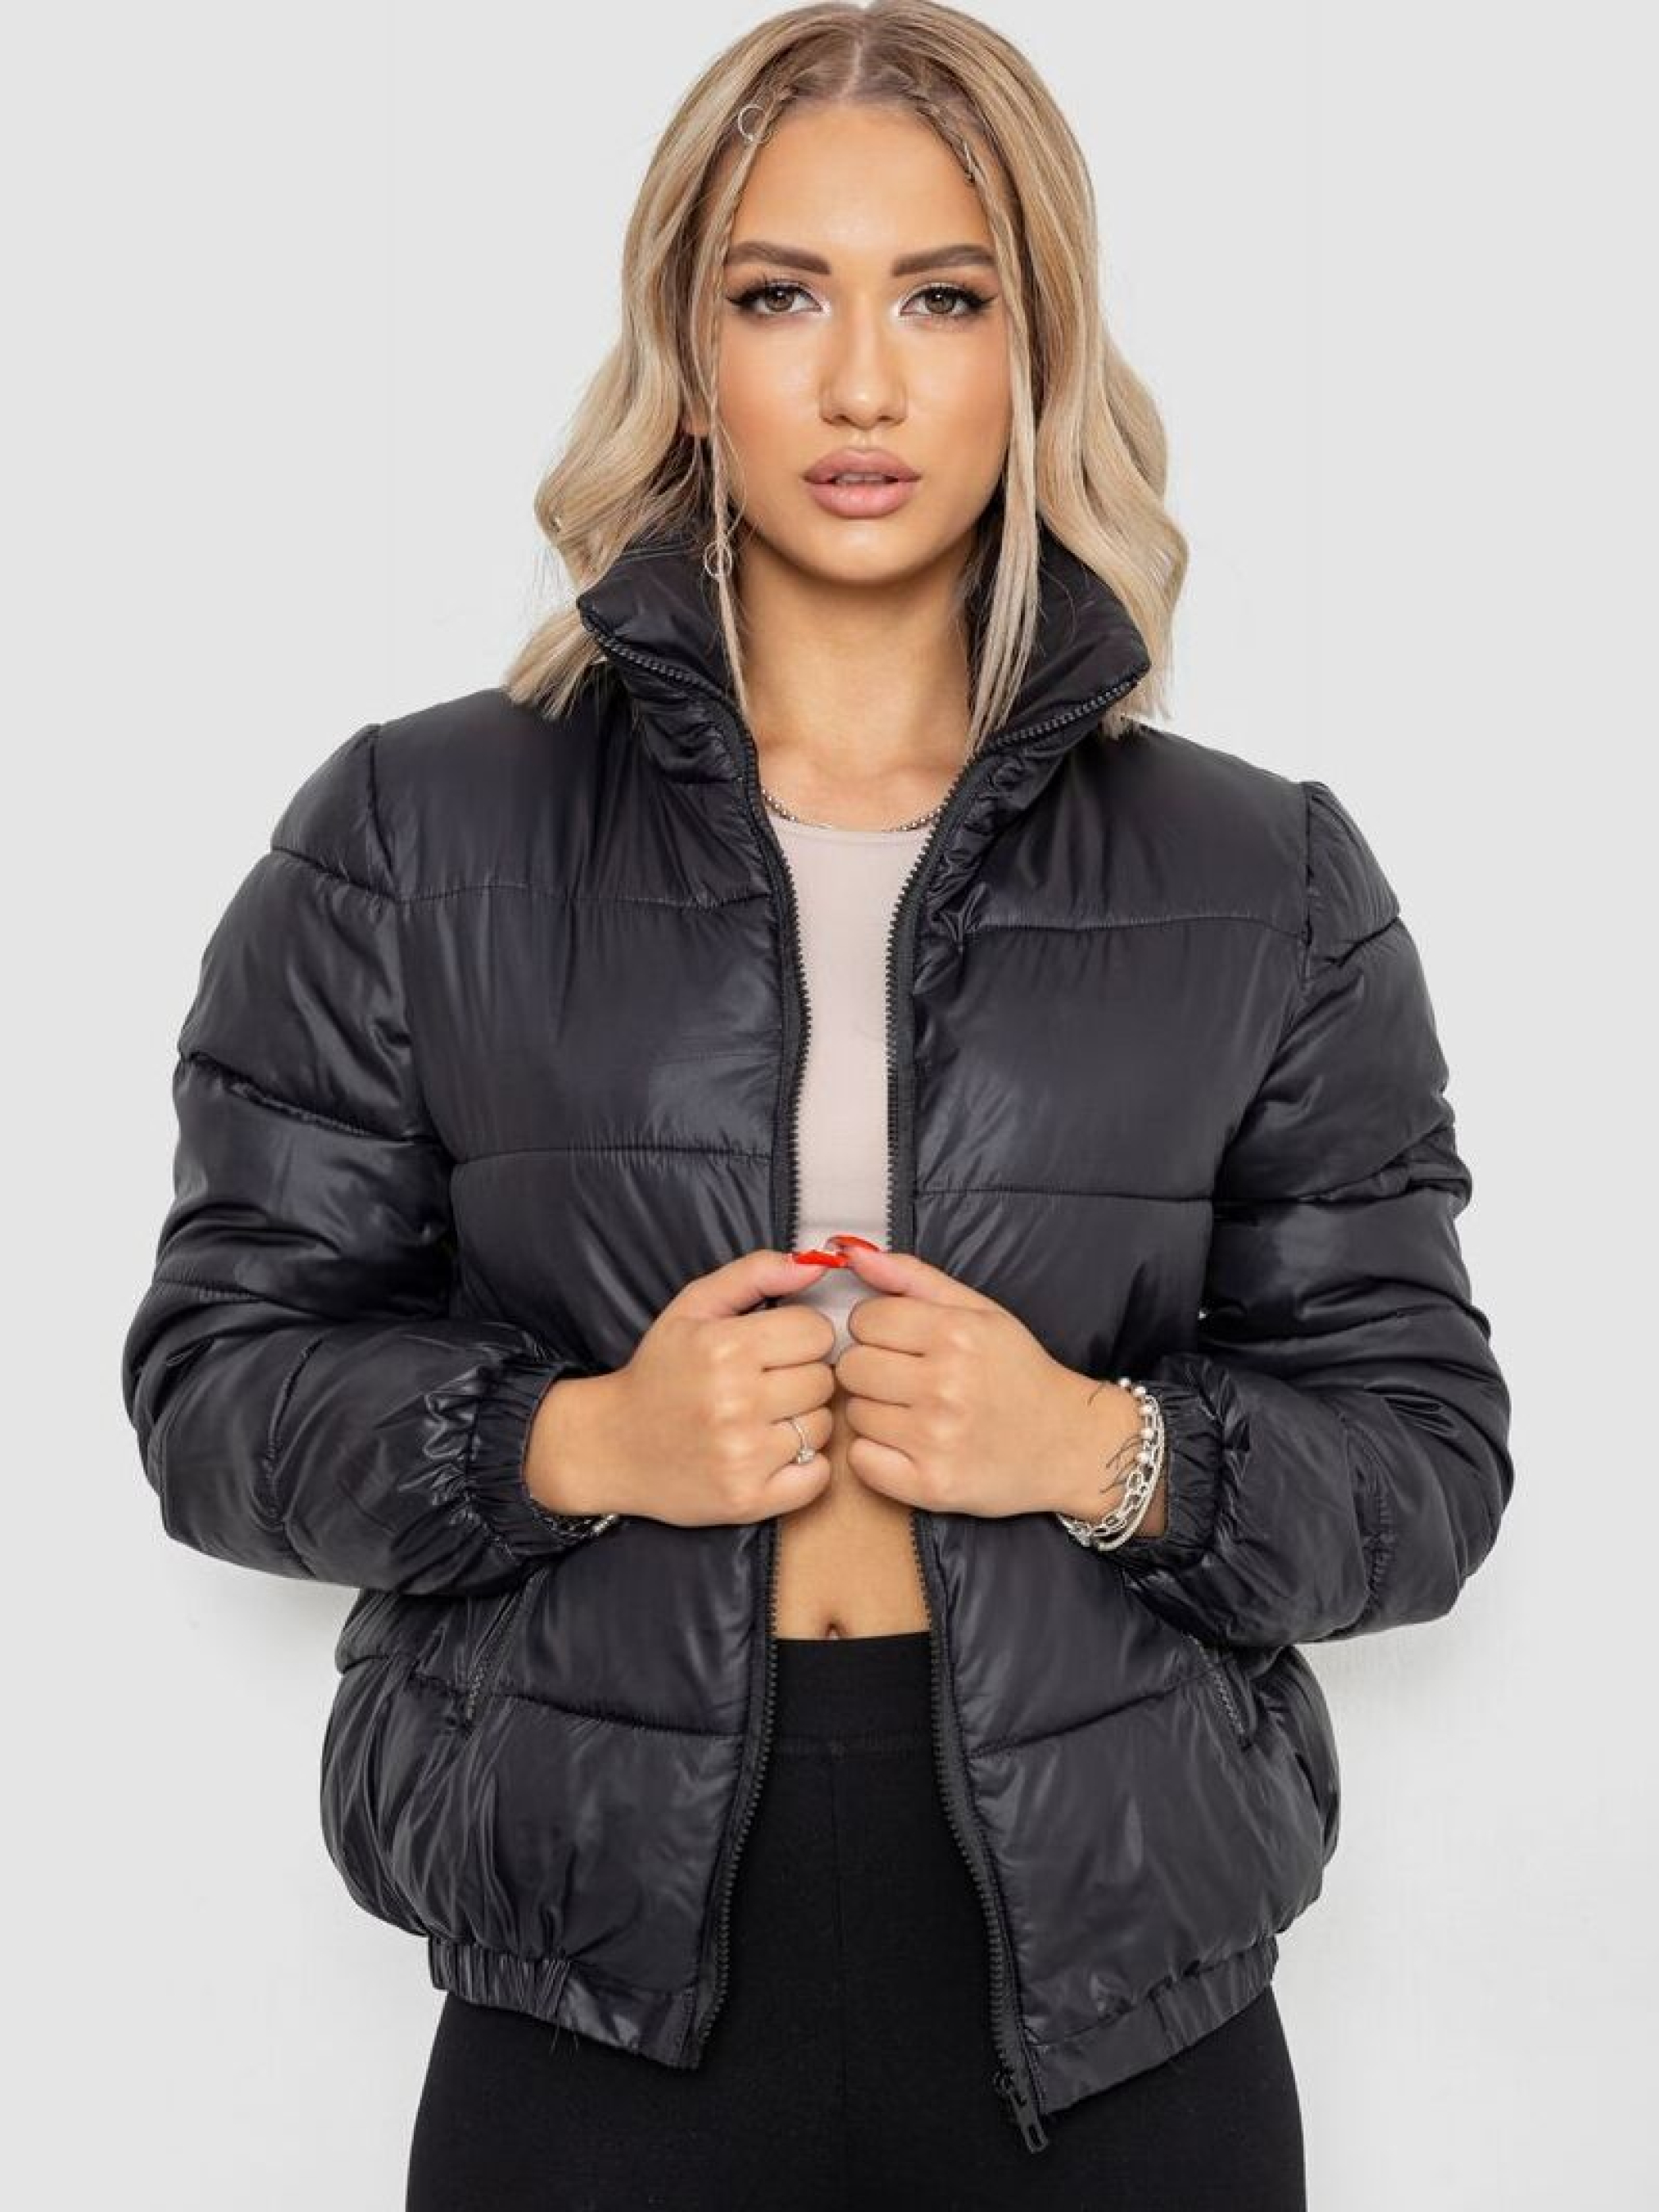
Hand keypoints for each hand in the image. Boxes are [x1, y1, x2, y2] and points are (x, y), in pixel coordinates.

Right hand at [526, 1249, 840, 1526]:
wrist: (612, 1445)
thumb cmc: (660, 1371)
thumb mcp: (693, 1307)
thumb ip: (755, 1274)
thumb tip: (817, 1264)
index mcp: (724, 1348)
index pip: (817, 1333)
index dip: (800, 1337)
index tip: (776, 1348)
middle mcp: (735, 1402)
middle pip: (823, 1380)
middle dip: (800, 1377)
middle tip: (766, 1385)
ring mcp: (742, 1455)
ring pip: (823, 1426)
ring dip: (802, 1421)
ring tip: (764, 1418)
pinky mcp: (748, 1499)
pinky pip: (817, 1476)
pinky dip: (805, 1466)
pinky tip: (772, 1453)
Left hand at [831, 1241, 1162, 1526]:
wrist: (1068, 1444)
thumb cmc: (1019, 1374)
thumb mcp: (980, 1312)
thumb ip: (914, 1278)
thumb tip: (855, 1255)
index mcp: (957, 1334)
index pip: (864, 1320)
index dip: (876, 1331)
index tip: (900, 1344)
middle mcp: (946, 1385)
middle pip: (852, 1367)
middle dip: (871, 1371)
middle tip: (904, 1381)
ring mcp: (938, 1438)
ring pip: (854, 1413)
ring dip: (875, 1412)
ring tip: (913, 1414)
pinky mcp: (931, 1485)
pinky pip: (861, 1461)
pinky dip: (875, 1455)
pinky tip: (906, 1446)